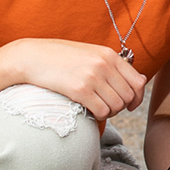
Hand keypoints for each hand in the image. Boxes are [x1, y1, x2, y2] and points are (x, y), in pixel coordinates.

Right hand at [7, 39, 145, 120]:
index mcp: (109, 55)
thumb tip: (139, 80)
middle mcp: (104, 65)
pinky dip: (99, 116)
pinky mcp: (79, 90)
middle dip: (121, 107)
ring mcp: (93, 77)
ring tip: (97, 108)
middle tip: (107, 107)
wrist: (30, 56)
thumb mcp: (90, 53)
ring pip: (116, 106)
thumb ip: (111, 65)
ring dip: (109, 112)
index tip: (130, 105)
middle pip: (128, 97)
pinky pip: (102, 111)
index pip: (138, 81)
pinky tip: (89, 111)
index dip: (138, 97)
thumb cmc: (59, 57)